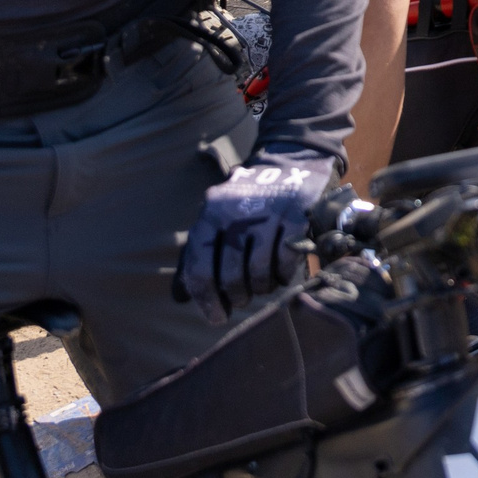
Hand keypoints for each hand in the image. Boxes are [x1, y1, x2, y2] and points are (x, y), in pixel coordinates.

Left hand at [178, 156, 338, 322]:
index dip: (206, 300)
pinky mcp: (296, 216)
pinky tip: (281, 275)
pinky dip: (283, 276)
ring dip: (261, 289)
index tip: (216, 317)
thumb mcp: (216, 216)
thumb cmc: (246, 200)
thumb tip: (180, 297)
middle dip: (237, 296)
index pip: (200, 268)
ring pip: (259, 272)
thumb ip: (197, 254)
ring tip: (262, 286)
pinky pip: (286, 262)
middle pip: (231, 275)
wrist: (289, 160)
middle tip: (242, 299)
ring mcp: (268, 214)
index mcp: (210, 214)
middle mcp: (237, 213)